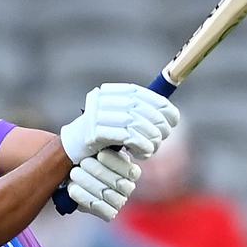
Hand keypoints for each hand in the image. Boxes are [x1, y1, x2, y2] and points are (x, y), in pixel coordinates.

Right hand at [60, 83, 179, 162]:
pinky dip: (141, 145)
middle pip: (138, 108)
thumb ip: (139, 114)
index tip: (174, 118)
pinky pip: (126, 136)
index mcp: (108, 93)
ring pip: (134, 123)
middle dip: (157, 123)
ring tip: (153, 148)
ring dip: (150, 137)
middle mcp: (100, 101)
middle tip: (164, 136)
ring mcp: (95, 116)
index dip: (160, 104)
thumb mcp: (120, 121)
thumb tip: (169, 114)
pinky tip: (144, 154)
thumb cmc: (102, 138)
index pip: (139, 93)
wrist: (72, 152)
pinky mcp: (94, 133)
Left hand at [68, 149, 141, 220]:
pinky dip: (83, 197)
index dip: (115, 162)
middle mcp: (127, 187)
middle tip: (82, 162)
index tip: (100, 154)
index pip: (129, 170)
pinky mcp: (108, 213)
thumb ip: (104, 145)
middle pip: (116, 182)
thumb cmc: (87, 160)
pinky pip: (98, 207)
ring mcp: (119, 202)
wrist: (74, 178)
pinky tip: (72, 188)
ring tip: (73, 173)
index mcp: (130, 171)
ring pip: (105, 194)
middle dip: (97, 171)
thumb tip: (105, 134)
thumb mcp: (97, 150)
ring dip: (87, 182)